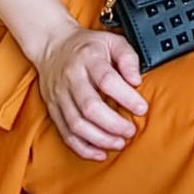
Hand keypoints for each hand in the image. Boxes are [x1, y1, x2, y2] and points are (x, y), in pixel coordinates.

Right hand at [35, 23, 146, 160]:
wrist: (52, 45)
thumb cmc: (87, 45)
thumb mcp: (112, 41)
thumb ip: (128, 58)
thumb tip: (136, 80)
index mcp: (88, 58)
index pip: (107, 80)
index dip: (126, 97)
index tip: (142, 108)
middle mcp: (71, 78)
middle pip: (90, 107)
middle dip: (113, 124)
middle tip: (130, 130)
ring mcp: (60, 95)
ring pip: (76, 124)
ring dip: (99, 139)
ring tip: (119, 143)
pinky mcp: (53, 109)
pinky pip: (65, 134)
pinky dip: (82, 148)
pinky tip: (99, 152)